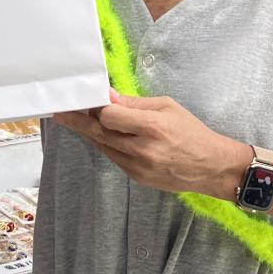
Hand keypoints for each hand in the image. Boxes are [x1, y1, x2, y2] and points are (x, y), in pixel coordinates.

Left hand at [52, 90, 250, 197]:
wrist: (211, 167)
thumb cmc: (192, 132)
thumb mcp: (167, 107)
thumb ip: (135, 103)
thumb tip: (108, 96)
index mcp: (152, 127)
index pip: (110, 116)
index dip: (97, 106)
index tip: (88, 98)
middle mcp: (142, 149)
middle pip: (100, 133)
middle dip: (78, 121)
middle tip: (61, 112)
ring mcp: (138, 167)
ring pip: (103, 146)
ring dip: (88, 132)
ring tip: (73, 120)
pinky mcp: (137, 177)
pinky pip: (113, 157)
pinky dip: (104, 144)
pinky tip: (99, 134)